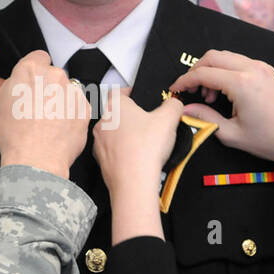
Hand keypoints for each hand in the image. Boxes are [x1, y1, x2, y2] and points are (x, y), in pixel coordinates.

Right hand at [0, 50, 90, 178]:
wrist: (36, 160)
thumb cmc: (15, 136)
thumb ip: (9, 87)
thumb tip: (15, 86)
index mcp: (30, 70)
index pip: (38, 57)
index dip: (35, 71)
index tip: (33, 83)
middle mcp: (54, 76)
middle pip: (53, 74)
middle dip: (47, 87)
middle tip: (37, 108)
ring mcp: (72, 91)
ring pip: (66, 90)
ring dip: (60, 101)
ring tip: (48, 123)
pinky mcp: (85, 108)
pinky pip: (77, 106)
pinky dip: (70, 114)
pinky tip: (58, 128)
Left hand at [92, 90, 183, 242]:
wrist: (133, 182)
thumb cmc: (145, 149)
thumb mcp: (169, 119)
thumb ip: (173, 105)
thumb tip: (175, 103)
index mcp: (115, 106)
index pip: (118, 90)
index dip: (131, 92)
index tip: (140, 97)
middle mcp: (102, 122)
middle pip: (117, 113)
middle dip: (132, 117)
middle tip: (148, 123)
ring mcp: (99, 142)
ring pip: (114, 133)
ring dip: (126, 135)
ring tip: (144, 143)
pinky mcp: (101, 160)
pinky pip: (113, 151)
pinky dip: (123, 152)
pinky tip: (137, 157)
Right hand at [169, 49, 273, 181]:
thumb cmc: (270, 141)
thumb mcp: (232, 134)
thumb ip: (205, 117)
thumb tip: (185, 110)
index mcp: (242, 83)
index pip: (203, 73)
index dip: (184, 81)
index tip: (174, 91)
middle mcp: (252, 68)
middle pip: (212, 57)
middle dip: (196, 71)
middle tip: (189, 91)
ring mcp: (261, 67)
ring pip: (226, 56)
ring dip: (211, 71)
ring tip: (209, 96)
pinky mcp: (267, 71)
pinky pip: (239, 62)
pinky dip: (225, 71)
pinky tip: (225, 92)